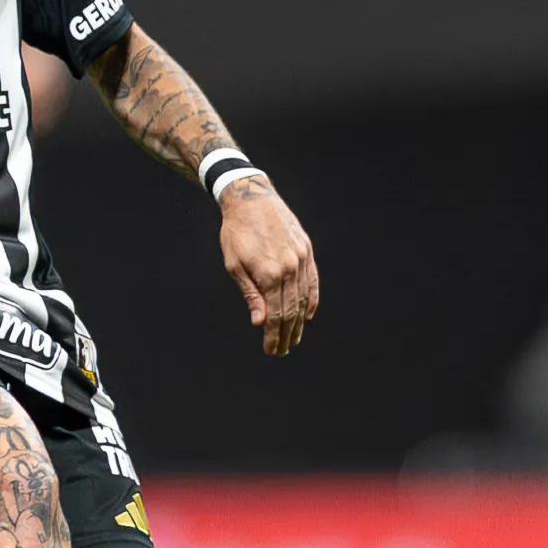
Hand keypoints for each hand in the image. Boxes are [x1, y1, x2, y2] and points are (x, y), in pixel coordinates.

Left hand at [220, 181, 319, 355]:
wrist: (251, 198)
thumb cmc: (236, 232)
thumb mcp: (234, 264)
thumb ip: (250, 294)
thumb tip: (258, 321)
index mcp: (268, 274)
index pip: (274, 315)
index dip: (273, 336)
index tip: (271, 350)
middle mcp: (289, 268)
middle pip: (291, 311)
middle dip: (286, 334)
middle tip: (282, 350)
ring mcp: (301, 259)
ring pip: (304, 298)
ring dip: (299, 322)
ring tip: (294, 337)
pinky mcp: (306, 250)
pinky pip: (313, 281)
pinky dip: (312, 300)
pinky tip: (308, 314)